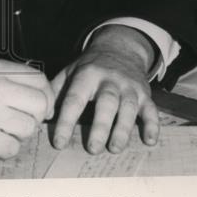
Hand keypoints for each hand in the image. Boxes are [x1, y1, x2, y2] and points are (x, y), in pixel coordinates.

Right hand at [0, 58, 55, 161]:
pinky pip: (12, 148)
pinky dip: (4, 150)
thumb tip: (41, 94)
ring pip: (28, 128)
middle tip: (18, 124)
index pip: (38, 78)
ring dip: (17, 136)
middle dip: (34, 119)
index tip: (38, 108)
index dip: (45, 96)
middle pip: (39, 104)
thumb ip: (5, 79)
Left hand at [50, 25, 158, 154]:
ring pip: (129, 108)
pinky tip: (149, 141)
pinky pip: (152, 110)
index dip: (66, 122)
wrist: (120, 48)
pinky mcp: (145, 94)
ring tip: (114, 148)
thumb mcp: (70, 71)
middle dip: (100, 127)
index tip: (59, 142)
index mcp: (87, 75)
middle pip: (106, 103)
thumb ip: (56, 90)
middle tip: (92, 148)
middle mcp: (110, 80)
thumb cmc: (90, 66)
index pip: (74, 99)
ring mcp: (129, 87)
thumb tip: (44, 113)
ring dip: (123, 129)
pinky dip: (152, 125)